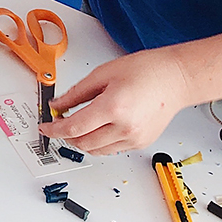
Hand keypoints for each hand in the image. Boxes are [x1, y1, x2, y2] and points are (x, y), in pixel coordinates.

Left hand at [42, 46, 191, 154]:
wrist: (176, 79)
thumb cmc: (147, 70)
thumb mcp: (104, 73)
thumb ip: (77, 92)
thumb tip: (58, 105)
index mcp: (113, 108)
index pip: (73, 128)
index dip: (54, 129)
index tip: (45, 126)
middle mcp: (124, 128)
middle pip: (82, 143)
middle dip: (66, 134)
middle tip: (61, 120)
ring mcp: (134, 139)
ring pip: (95, 150)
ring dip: (81, 140)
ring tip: (80, 123)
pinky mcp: (140, 143)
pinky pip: (111, 150)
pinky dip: (99, 142)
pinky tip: (99, 128)